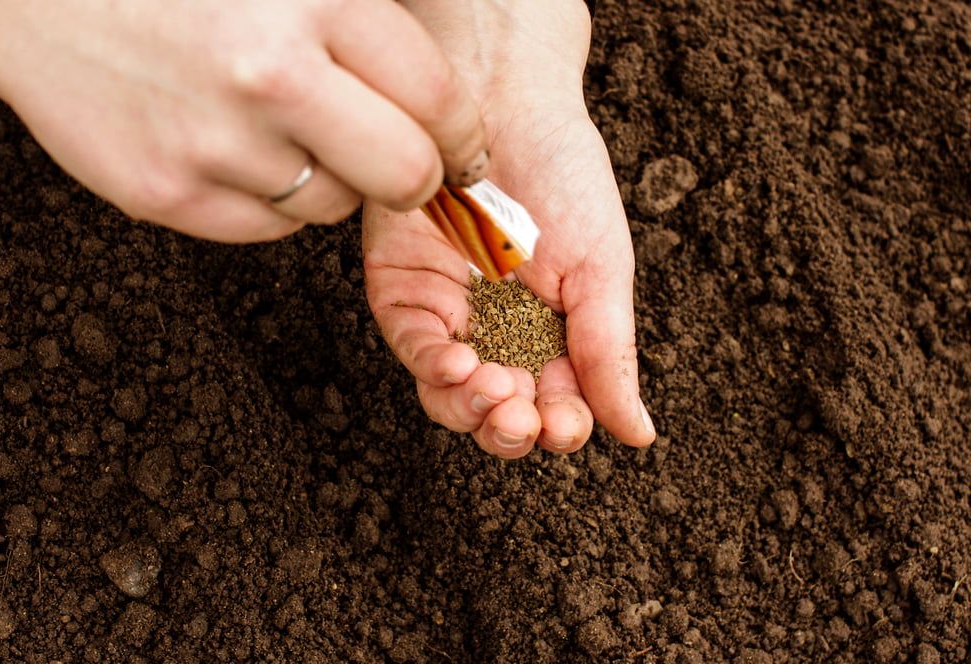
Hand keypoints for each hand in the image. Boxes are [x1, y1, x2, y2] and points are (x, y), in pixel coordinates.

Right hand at [0, 0, 487, 241]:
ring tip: (284, 131)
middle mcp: (269, 73)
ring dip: (332, 181)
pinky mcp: (170, 195)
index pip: (437, 98)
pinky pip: (269, 229)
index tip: (463, 150)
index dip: (463, 137)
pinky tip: (236, 150)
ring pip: (334, 209)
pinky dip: (270, 200)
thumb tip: (443, 97)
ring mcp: (215, 142)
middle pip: (405, 175)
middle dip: (418, 178)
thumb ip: (365, 14)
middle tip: (404, 166)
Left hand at [363, 1, 654, 457]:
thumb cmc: (566, 177)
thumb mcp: (602, 271)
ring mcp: (448, 316)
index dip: (558, 428)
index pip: (553, 407)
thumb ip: (610, 355)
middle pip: (496, 413)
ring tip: (497, 395)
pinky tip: (461, 366)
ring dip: (472, 410)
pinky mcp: (403, 292)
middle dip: (510, 429)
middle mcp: (498, 334)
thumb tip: (640, 436)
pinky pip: (414, 349)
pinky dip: (435, 369)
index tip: (566, 426)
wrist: (507, 102)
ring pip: (450, 396)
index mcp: (551, 336)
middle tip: (524, 416)